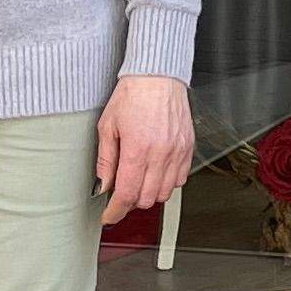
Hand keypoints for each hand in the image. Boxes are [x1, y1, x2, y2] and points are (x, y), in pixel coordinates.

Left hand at [97, 75, 196, 216]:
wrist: (158, 74)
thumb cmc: (132, 94)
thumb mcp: (107, 126)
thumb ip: (105, 161)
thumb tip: (102, 186)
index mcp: (137, 149)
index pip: (127, 194)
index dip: (115, 211)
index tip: (109, 216)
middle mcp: (160, 153)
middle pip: (147, 199)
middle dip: (131, 202)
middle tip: (121, 193)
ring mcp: (177, 151)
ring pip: (165, 193)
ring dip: (150, 194)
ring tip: (139, 181)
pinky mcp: (188, 147)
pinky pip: (181, 179)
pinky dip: (168, 183)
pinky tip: (157, 172)